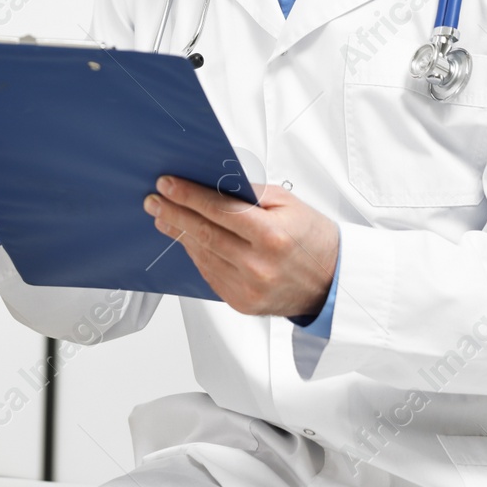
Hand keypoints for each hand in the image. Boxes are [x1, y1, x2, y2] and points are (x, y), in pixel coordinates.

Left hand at [143, 176, 337, 316]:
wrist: (332, 282)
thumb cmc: (313, 238)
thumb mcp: (288, 203)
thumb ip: (249, 192)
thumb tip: (212, 182)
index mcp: (272, 237)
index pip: (219, 211)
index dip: (189, 196)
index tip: (168, 184)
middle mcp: (258, 266)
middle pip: (204, 234)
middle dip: (174, 213)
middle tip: (154, 200)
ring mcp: (248, 288)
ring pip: (202, 255)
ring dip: (179, 234)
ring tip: (164, 217)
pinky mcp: (241, 303)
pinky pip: (209, 274)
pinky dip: (195, 254)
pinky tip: (186, 239)